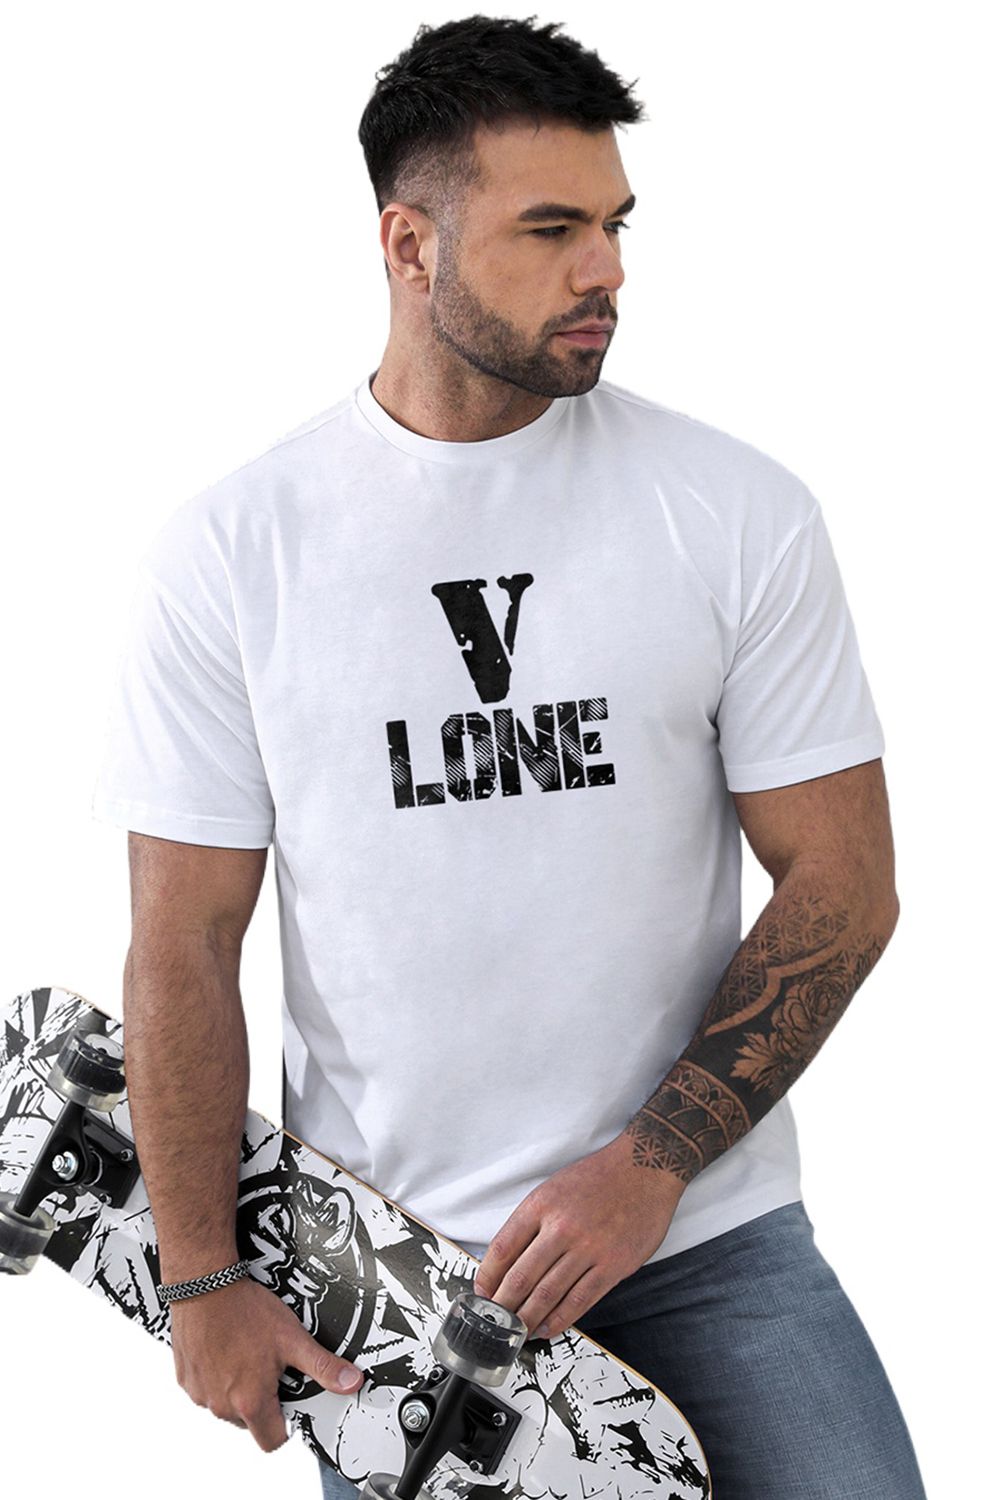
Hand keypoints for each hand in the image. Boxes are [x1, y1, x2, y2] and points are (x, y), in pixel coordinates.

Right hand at [169, 1275, 365, 1451]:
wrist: (205, 1285)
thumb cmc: (245, 1311)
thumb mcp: (293, 1338)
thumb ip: (323, 1366)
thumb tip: (351, 1382)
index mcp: (250, 1403)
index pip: (272, 1441)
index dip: (285, 1425)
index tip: (288, 1401)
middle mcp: (221, 1406)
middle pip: (249, 1422)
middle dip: (261, 1401)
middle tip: (268, 1366)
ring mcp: (200, 1394)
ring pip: (225, 1405)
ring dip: (237, 1388)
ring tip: (246, 1352)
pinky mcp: (184, 1379)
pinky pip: (205, 1388)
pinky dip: (216, 1375)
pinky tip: (225, 1347)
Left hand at [472, 1131, 684, 1341]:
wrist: (645, 1169)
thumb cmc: (597, 1178)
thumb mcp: (554, 1188)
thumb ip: (531, 1222)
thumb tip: (506, 1259)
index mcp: (541, 1205)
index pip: (502, 1248)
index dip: (487, 1277)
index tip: (481, 1293)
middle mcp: (562, 1227)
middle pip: (521, 1277)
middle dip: (503, 1306)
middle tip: (494, 1322)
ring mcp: (589, 1249)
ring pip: (548, 1294)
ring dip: (527, 1318)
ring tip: (517, 1331)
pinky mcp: (613, 1266)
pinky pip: (579, 1301)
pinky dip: (559, 1320)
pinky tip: (547, 1328)